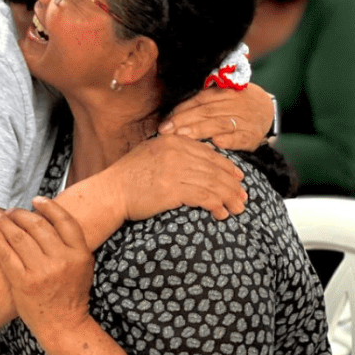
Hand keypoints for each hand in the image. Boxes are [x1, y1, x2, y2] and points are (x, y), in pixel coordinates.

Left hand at [0, 197, 94, 337]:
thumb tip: (45, 215)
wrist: (64, 325)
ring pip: (19, 237)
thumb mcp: (82, 265)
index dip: (48, 206)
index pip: (63, 220)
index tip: (35, 199)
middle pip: (37, 225)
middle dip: (20, 214)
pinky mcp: (23, 283)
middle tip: (10, 210)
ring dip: (4, 223)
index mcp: (79, 254)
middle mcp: (62, 260)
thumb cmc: (71, 293)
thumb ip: (70, 243)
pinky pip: (6, 255)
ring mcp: (42, 272)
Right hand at [112, 135, 246, 221]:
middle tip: (243, 197)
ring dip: (228, 198)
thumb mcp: (150, 154)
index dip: (226, 167)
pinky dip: (216, 206)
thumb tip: (195, 161)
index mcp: (173, 141)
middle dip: (232, 185)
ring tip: (237, 208)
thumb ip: (172, 152)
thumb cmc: (128, 177)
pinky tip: (221, 213)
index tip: (238, 178)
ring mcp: (175, 170)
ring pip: (213, 184)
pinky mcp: (173, 189)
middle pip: (214, 169)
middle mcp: (176, 152)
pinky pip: (204, 197)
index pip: (209, 153)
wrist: (110, 192)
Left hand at [158, 83, 272, 150]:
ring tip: (181, 136)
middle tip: (166, 131)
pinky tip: (215, 143)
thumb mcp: (221, 97)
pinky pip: (239, 138)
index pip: (199, 100)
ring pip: (219, 124)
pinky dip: (228, 140)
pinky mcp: (252, 135)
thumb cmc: (235, 105)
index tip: (164, 122)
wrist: (268, 110)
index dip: (181, 111)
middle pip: (205, 112)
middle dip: (183, 121)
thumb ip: (200, 104)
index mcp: (224, 92)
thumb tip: (170, 115)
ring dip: (200, 130)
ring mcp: (244, 120)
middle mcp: (234, 104)